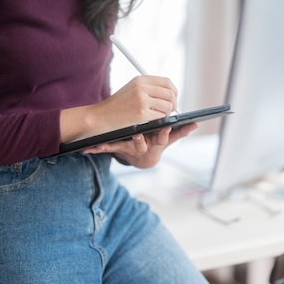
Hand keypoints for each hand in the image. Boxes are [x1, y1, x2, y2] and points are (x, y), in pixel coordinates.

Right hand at [59, 75, 178, 143]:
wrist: (99, 117)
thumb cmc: (116, 106)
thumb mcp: (131, 90)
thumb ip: (149, 89)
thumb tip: (170, 93)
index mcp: (140, 80)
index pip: (167, 82)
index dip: (174, 92)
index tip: (173, 99)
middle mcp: (142, 87)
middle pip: (170, 94)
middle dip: (173, 104)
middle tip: (169, 112)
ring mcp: (142, 100)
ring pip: (168, 106)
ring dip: (167, 114)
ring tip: (158, 117)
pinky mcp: (141, 114)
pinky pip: (161, 117)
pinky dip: (160, 121)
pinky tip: (152, 123)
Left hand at [82, 122, 197, 167]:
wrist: (142, 160)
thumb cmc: (155, 144)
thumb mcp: (168, 141)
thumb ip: (180, 132)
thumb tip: (195, 124)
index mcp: (156, 144)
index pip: (162, 137)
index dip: (164, 133)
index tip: (166, 125)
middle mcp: (143, 148)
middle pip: (142, 144)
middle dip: (139, 140)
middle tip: (137, 133)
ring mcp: (130, 150)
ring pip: (121, 147)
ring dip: (112, 146)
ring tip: (103, 144)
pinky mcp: (118, 149)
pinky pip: (108, 148)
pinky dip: (97, 149)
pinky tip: (87, 149)